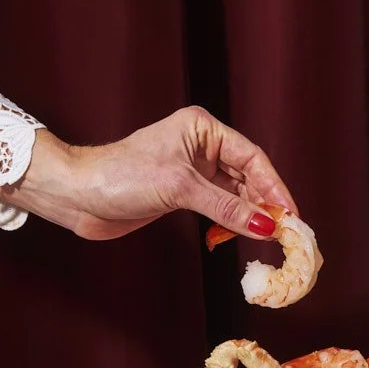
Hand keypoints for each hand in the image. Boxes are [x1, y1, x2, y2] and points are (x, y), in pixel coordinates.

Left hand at [0, 106, 297, 240]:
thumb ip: (226, 208)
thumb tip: (266, 226)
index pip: (253, 157)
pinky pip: (218, 208)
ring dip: (248, 217)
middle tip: (284, 232)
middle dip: (264, 204)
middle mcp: (201, 146)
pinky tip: (234, 237)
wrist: (77, 196)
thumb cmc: (121, 176)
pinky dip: (228, 223)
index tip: (290, 215)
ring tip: (264, 238)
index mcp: (203, 129)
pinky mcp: (182, 194)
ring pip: (235, 194)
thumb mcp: (180, 189)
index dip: (274, 187)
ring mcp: (192, 171)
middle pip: (248, 176)